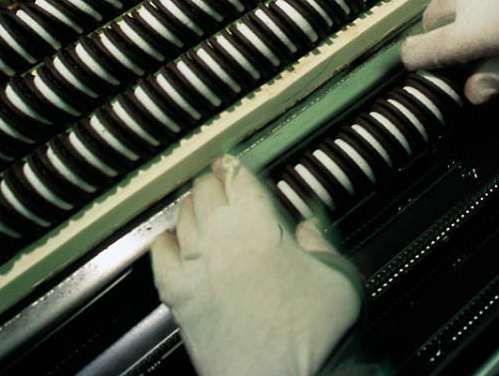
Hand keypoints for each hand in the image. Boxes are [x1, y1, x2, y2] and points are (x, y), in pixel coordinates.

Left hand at [151, 155, 361, 375]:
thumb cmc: (319, 337)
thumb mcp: (339, 276)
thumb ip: (319, 240)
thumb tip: (309, 221)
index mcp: (261, 227)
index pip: (238, 177)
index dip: (235, 165)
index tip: (235, 162)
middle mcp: (222, 241)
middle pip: (205, 191)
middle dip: (213, 181)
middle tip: (220, 180)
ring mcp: (197, 270)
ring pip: (182, 217)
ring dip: (191, 205)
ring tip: (199, 203)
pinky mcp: (181, 300)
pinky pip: (159, 257)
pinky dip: (164, 242)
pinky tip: (170, 239)